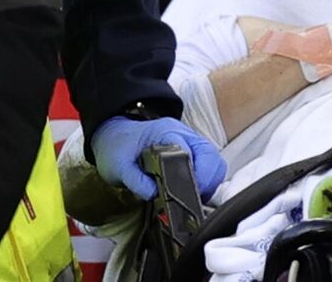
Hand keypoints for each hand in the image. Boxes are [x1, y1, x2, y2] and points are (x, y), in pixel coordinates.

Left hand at [91, 116, 227, 201]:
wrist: (117, 136)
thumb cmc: (118, 148)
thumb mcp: (118, 166)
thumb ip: (135, 180)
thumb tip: (154, 193)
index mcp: (166, 133)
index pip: (190, 153)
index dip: (192, 176)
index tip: (186, 195)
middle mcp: (184, 134)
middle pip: (211, 157)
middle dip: (207, 181)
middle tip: (193, 198)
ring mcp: (192, 141)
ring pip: (215, 161)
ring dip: (210, 181)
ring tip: (194, 197)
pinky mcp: (194, 150)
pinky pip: (212, 165)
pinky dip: (209, 180)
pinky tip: (195, 191)